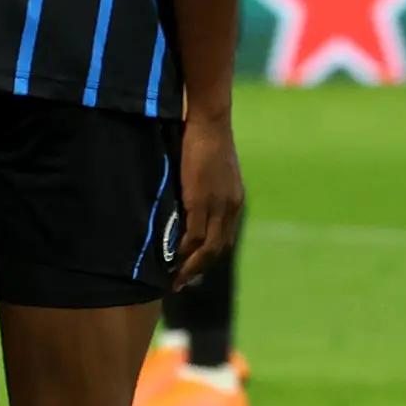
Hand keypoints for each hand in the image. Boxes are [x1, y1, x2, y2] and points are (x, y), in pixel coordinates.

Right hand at [169, 109, 243, 289]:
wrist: (209, 122)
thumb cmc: (204, 137)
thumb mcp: (208, 167)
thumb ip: (202, 185)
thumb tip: (187, 195)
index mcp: (235, 202)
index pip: (223, 238)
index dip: (208, 257)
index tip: (193, 268)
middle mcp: (230, 209)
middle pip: (217, 250)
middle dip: (199, 269)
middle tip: (180, 282)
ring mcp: (218, 208)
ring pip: (206, 249)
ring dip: (191, 268)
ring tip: (173, 281)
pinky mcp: (201, 203)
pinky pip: (193, 237)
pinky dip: (183, 253)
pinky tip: (170, 261)